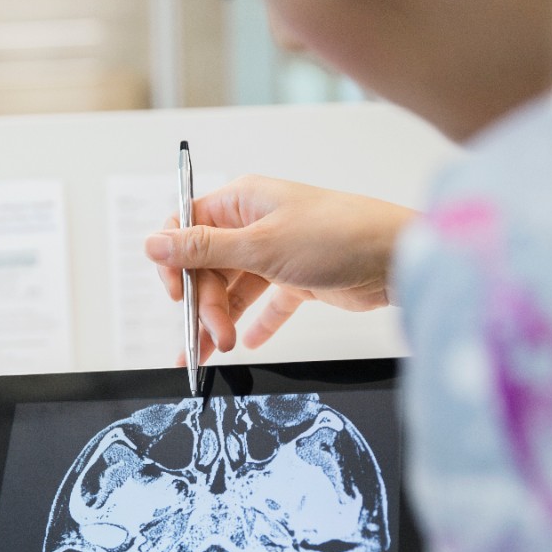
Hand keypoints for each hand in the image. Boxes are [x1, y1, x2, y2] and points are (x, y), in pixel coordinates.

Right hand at [144, 175, 416, 356]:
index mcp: (241, 202)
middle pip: (208, 267)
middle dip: (207, 305)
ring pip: (234, 290)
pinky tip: (251, 342)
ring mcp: (276, 252)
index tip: (177, 297)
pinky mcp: (297, 278)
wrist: (400, 258)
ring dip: (225, 320)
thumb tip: (152, 244)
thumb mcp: (261, 246)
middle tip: (214, 337)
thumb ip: (202, 249)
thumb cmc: (338, 236)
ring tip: (225, 349)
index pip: (186, 228)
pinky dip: (257, 323)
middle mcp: (254, 224)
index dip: (175, 263)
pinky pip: (265, 303)